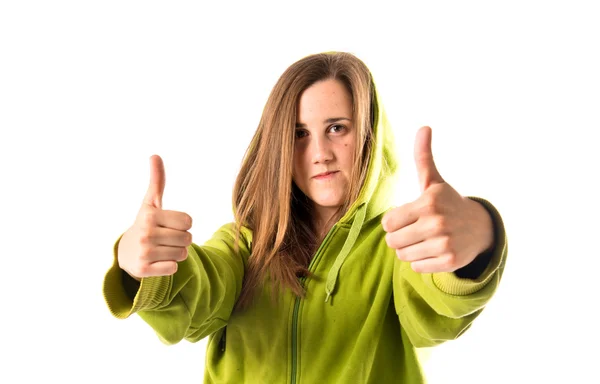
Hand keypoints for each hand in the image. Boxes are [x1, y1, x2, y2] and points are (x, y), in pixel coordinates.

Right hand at [118, 155, 192, 279]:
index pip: (188, 221)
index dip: (183, 224)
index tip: (168, 224)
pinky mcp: (143, 270)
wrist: (125, 253)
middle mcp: (145, 233)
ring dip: (176, 253)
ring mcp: (144, 252)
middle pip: (188, 238)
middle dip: (181, 240)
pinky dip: (169, 266)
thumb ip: (157, 181)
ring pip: (183, 254)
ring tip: (161, 249)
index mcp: (150, 215)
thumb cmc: (146, 224)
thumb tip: (155, 155)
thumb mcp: (150, 203)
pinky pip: (174, 268)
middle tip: (165, 238)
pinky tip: (157, 261)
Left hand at [382, 126, 493, 272]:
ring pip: (403, 256)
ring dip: (409, 250)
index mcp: (428, 202)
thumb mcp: (433, 181)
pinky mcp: (450, 261)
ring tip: (425, 240)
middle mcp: (437, 223)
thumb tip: (424, 127)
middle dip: (399, 237)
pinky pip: (417, 268)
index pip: (388, 222)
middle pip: (393, 241)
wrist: (480, 228)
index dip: (393, 222)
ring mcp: (444, 243)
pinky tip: (434, 251)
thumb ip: (423, 157)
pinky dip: (422, 262)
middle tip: (415, 230)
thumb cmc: (447, 203)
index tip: (406, 217)